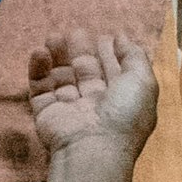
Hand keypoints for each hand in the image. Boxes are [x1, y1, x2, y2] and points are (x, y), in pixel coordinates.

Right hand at [26, 30, 160, 166]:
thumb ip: (134, 56)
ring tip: (53, 36)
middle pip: (86, 72)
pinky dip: (38, 70)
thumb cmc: (123, 115)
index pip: (114, 72)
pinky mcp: (47, 113)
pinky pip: (40, 88)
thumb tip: (122, 36)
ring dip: (57, 56)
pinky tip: (40, 52)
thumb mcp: (142, 81)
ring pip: (61, 77)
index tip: (105, 35)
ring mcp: (70, 108)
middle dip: (81, 51)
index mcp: (122, 99)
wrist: (93, 150)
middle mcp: (97, 104)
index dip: (110, 54)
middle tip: (75, 31)